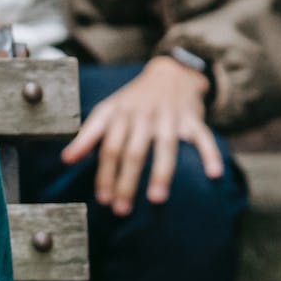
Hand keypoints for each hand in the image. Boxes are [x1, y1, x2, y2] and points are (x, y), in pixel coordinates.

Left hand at [61, 56, 222, 216]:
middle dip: (126, 182)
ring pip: (165, 147)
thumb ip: (88, 135)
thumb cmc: (134, 99)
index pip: (109, 147)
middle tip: (121, 210)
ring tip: (156, 200)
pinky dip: (209, 154)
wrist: (170, 71)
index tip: (102, 199)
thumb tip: (66, 159)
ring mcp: (169, 116)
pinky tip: (214, 174)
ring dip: (161, 173)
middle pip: (133, 152)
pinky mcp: (192, 118)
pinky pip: (203, 136)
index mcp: (120, 114)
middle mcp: (143, 115)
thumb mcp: (108, 110)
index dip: (104, 174)